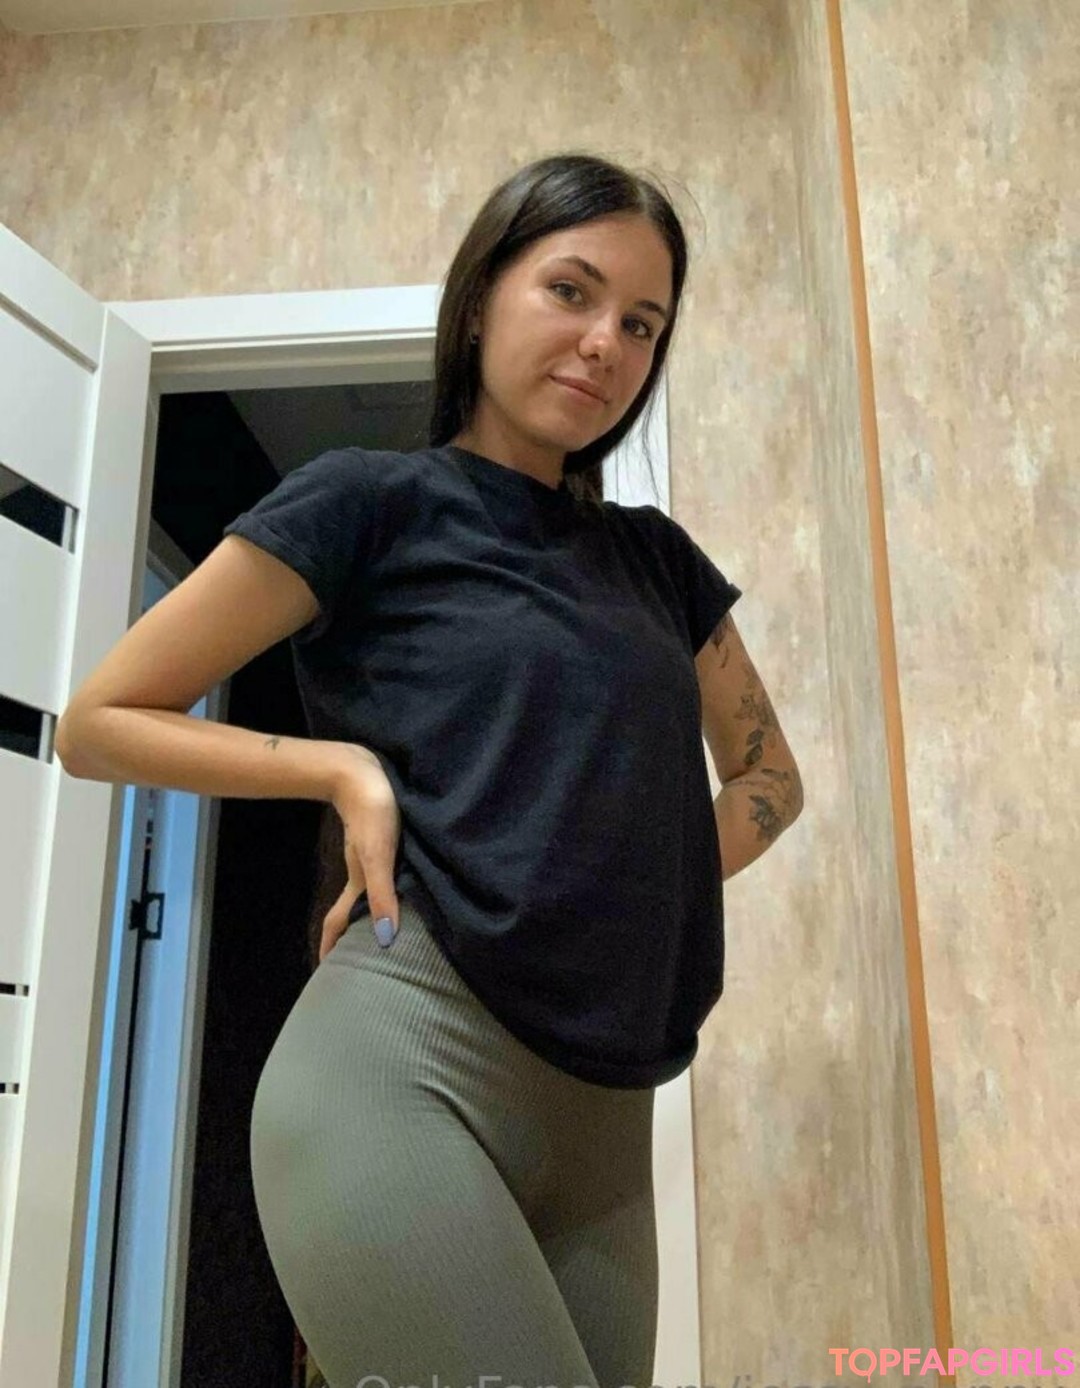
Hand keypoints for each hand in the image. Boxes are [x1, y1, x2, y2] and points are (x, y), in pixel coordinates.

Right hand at [321, 746, 401, 962]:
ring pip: (368, 893)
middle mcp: (364, 873)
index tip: (326, 971)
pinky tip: (400, 887)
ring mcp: (371, 856)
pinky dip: (385, 889)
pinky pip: (382, 874)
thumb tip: (386, 940)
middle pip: (352, 911)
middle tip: (358, 959)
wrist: (361, 769)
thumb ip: (382, 896)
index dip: (331, 947)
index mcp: (360, 882)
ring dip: (370, 914)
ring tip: (382, 931)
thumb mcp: (378, 857)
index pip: (337, 922)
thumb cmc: (372, 812)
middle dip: (352, 936)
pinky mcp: (381, 838)